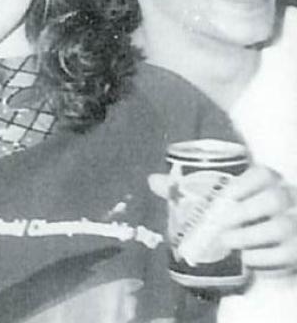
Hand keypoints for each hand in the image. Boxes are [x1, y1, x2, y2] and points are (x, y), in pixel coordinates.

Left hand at [150, 164, 296, 272]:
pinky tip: (246, 260)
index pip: (263, 174)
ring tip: (227, 242)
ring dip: (250, 236)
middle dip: (244, 211)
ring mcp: (294, 226)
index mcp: (267, 182)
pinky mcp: (295, 251)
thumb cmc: (238, 216)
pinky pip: (285, 254)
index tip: (222, 195)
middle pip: (274, 199)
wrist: (268, 246)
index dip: (243, 183)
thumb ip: (187, 190)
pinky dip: (263, 259)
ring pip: (280, 227)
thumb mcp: (217, 201)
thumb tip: (153, 180)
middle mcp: (287, 200)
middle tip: (219, 224)